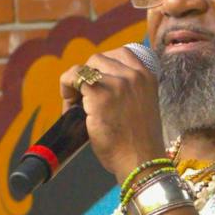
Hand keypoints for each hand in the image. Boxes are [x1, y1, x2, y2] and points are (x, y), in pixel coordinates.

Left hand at [58, 47, 165, 179]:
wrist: (141, 161)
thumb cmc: (139, 142)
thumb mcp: (141, 106)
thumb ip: (128, 92)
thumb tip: (99, 85)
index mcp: (147, 76)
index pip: (121, 53)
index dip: (104, 65)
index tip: (98, 82)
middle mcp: (134, 76)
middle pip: (99, 59)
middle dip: (87, 76)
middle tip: (83, 98)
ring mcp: (117, 83)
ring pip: (85, 68)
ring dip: (76, 83)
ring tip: (75, 104)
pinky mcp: (100, 95)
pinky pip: (74, 77)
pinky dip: (66, 88)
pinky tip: (69, 105)